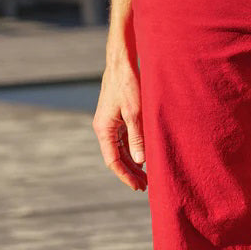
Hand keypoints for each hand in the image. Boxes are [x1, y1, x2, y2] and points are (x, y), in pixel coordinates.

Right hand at [93, 45, 147, 191]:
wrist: (122, 62)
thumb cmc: (128, 84)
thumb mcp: (135, 113)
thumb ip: (138, 138)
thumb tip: (140, 162)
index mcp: (104, 129)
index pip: (113, 161)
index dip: (126, 176)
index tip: (138, 187)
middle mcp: (104, 128)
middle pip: (116, 158)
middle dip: (130, 173)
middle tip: (146, 186)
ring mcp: (110, 123)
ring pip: (120, 150)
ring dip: (132, 164)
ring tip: (147, 176)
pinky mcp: (117, 118)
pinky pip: (124, 140)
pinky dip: (133, 151)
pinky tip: (144, 158)